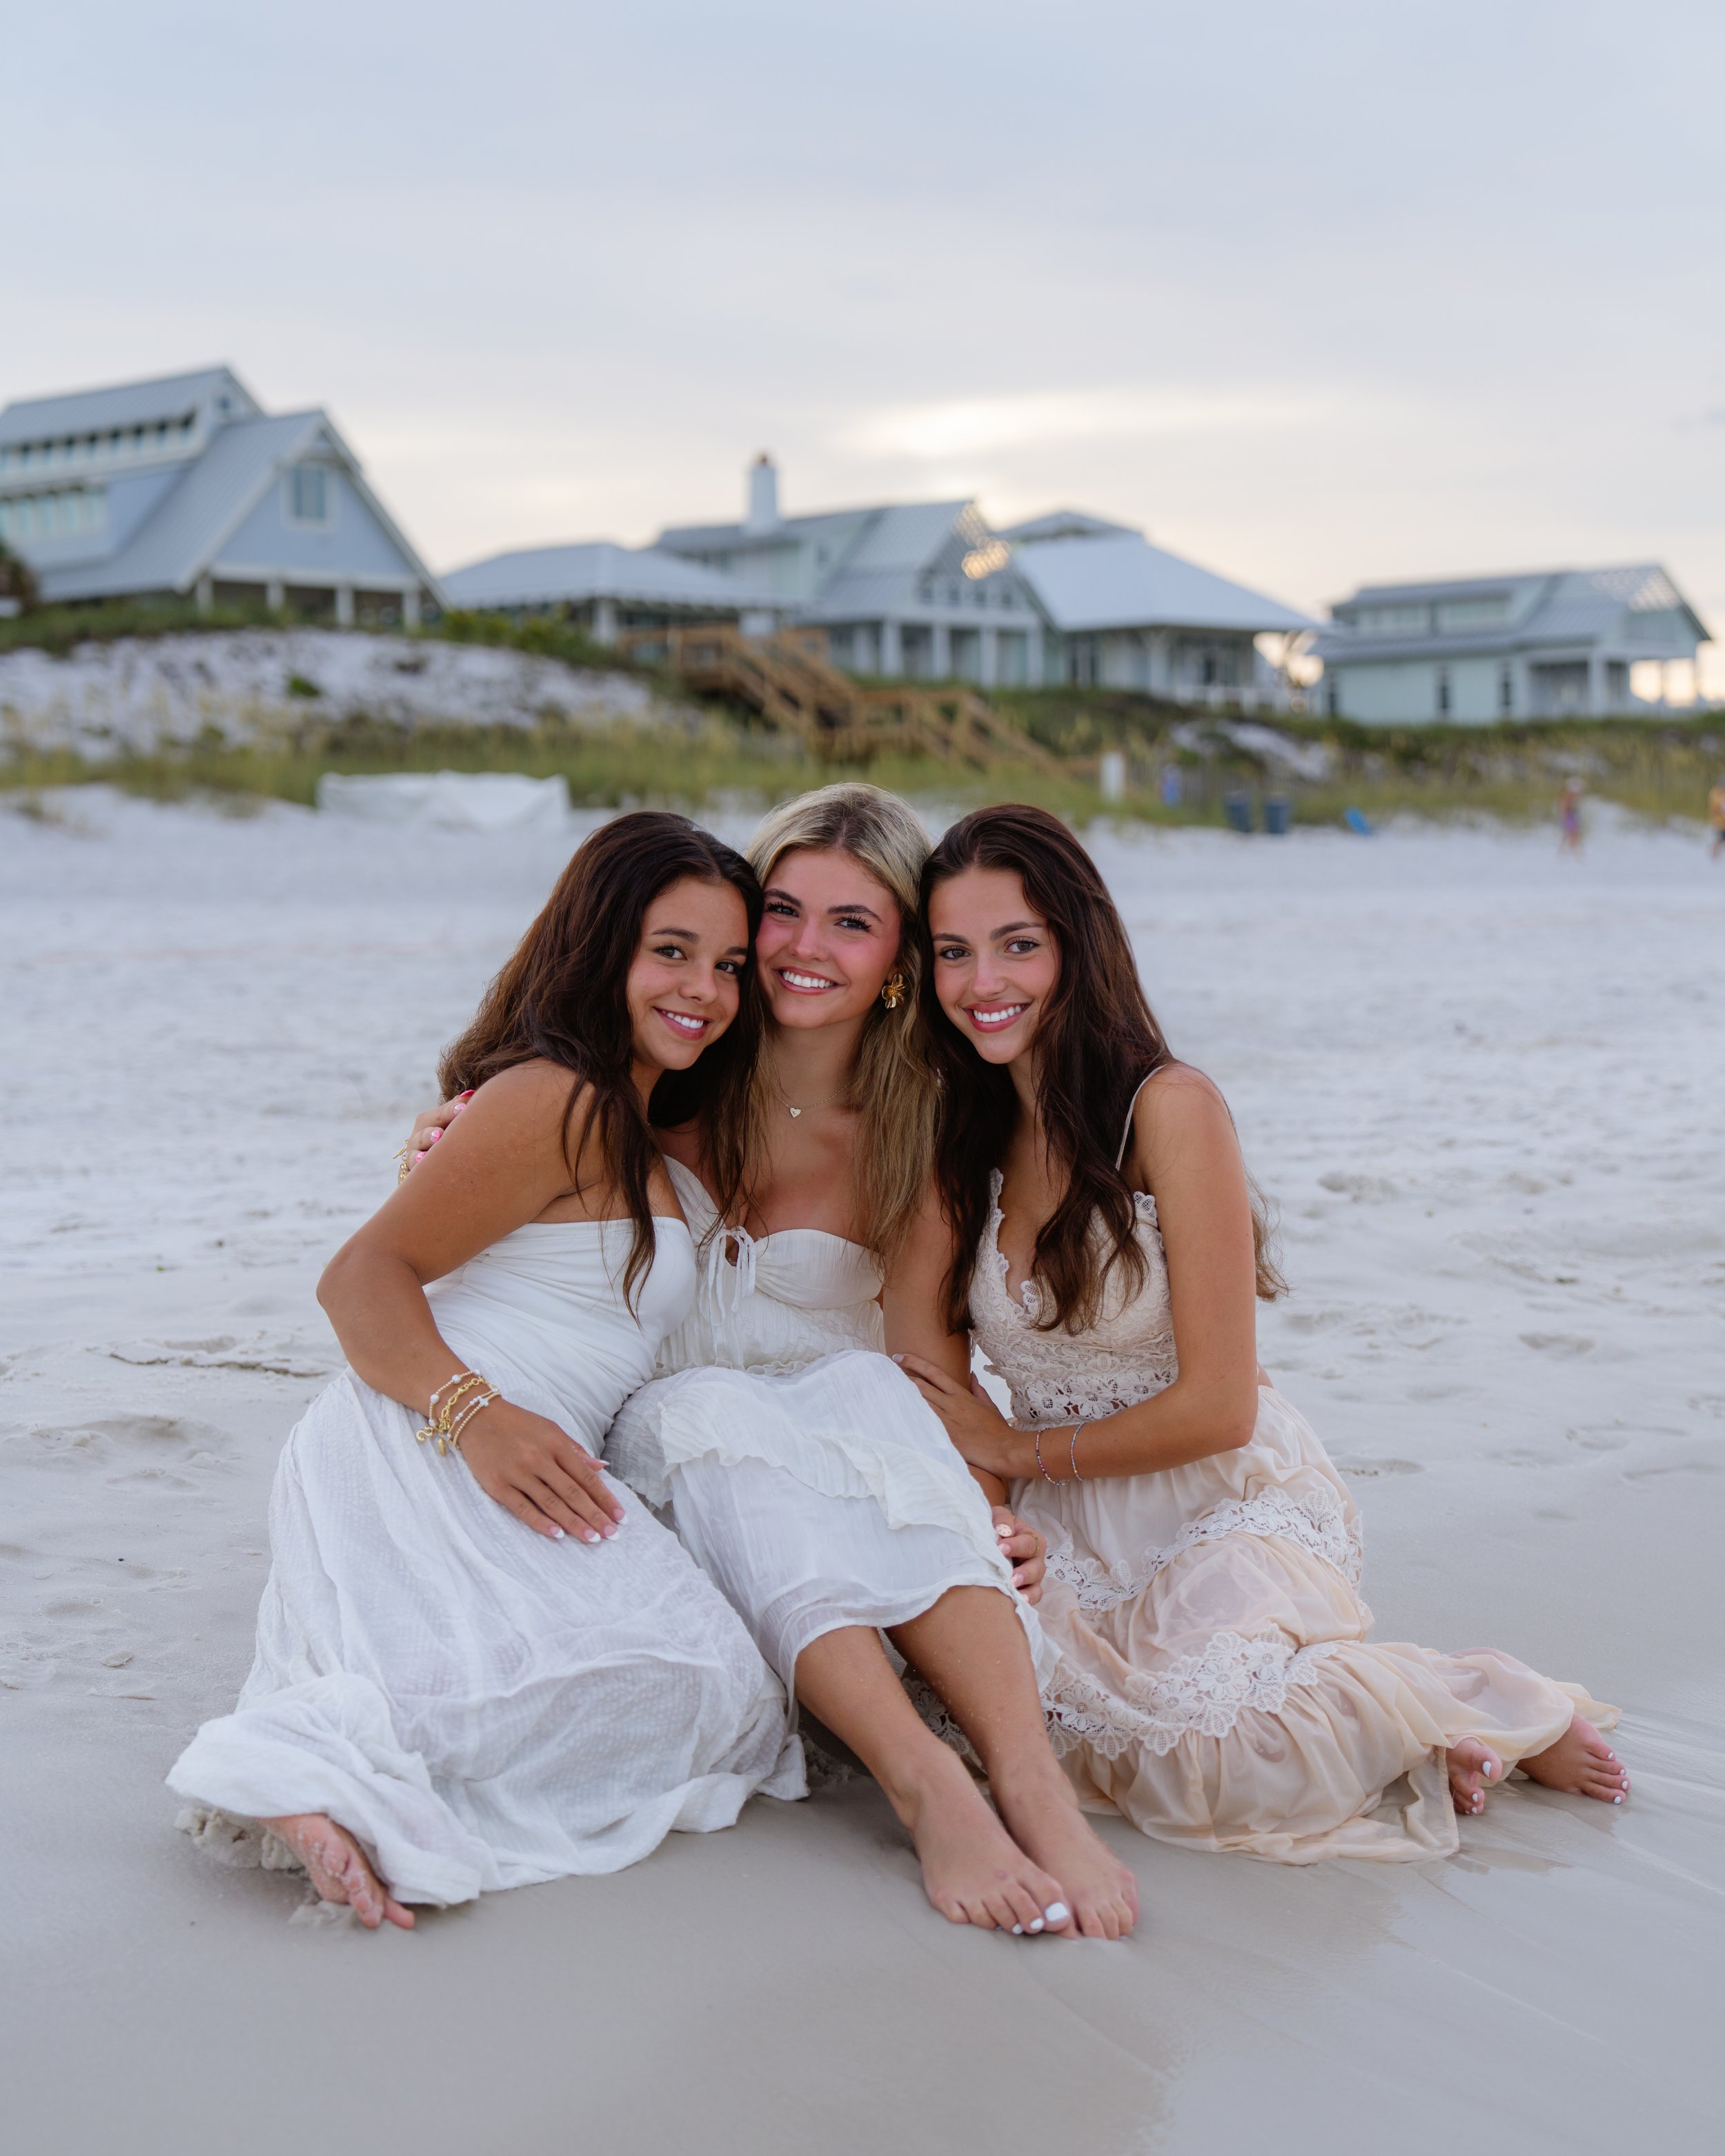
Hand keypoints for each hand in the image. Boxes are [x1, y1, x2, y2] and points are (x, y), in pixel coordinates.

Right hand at [400, 1091, 472, 1174]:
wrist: (437, 1160)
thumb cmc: (451, 1134)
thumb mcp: (454, 1120)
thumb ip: (460, 1107)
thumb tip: (470, 1093)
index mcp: (428, 1121)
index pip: (439, 1115)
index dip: (450, 1111)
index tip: (463, 1108)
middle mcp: (418, 1138)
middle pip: (423, 1135)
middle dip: (431, 1135)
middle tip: (440, 1135)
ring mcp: (414, 1157)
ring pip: (414, 1157)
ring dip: (419, 1158)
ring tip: (424, 1158)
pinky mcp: (413, 1176)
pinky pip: (412, 1177)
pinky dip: (416, 1176)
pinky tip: (419, 1175)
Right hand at [455, 1396, 626, 1544]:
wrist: (476, 1416)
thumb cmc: (518, 1424)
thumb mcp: (550, 1429)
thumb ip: (574, 1450)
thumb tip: (601, 1467)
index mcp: (555, 1444)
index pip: (586, 1477)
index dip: (604, 1498)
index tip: (619, 1515)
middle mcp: (539, 1458)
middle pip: (572, 1493)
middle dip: (595, 1515)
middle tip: (611, 1534)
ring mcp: (518, 1473)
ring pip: (551, 1503)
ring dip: (573, 1523)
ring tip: (592, 1538)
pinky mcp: (498, 1485)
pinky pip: (523, 1507)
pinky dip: (540, 1522)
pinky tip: (557, 1534)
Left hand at [895, 1353, 1027, 1481]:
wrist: (1005, 1449)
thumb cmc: (997, 1430)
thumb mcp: (988, 1405)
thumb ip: (977, 1389)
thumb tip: (971, 1374)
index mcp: (961, 1394)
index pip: (933, 1372)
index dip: (914, 1362)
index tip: (898, 1356)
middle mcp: (952, 1404)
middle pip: (920, 1386)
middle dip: (901, 1378)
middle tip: (883, 1374)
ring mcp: (947, 1420)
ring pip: (919, 1403)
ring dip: (901, 1397)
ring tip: (883, 1391)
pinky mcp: (945, 1437)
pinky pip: (923, 1425)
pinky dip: (909, 1419)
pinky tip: (895, 1416)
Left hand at [992, 1505, 1044, 1604]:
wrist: (988, 1537)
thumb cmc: (997, 1526)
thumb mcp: (998, 1516)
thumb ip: (1002, 1520)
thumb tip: (1003, 1531)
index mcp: (1032, 1538)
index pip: (1028, 1543)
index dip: (1015, 1546)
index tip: (1000, 1548)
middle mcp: (1035, 1559)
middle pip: (1036, 1567)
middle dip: (1025, 1573)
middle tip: (1012, 1577)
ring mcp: (1032, 1577)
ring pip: (1036, 1586)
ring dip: (1027, 1591)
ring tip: (1015, 1593)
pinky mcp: (1025, 1590)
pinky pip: (1030, 1598)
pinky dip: (1025, 1602)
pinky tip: (1015, 1603)